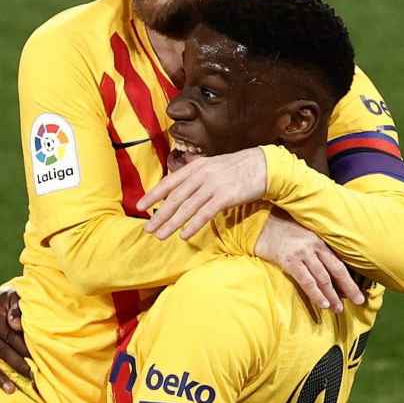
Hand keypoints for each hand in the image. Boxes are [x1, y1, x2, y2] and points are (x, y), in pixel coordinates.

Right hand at [0, 288, 27, 393]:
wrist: (4, 301)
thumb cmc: (14, 301)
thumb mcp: (17, 297)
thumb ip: (17, 307)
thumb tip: (14, 324)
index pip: (8, 335)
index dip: (23, 347)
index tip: (37, 358)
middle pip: (0, 350)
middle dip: (17, 364)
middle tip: (32, 375)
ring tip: (11, 390)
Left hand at [138, 147, 268, 238]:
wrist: (264, 166)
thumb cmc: (236, 169)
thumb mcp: (212, 167)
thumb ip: (194, 177)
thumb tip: (176, 190)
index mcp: (196, 167)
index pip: (168, 182)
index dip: (153, 195)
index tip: (140, 208)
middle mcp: (201, 175)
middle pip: (175, 198)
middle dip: (159, 215)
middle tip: (147, 229)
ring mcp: (213, 185)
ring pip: (187, 208)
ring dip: (171, 224)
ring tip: (160, 236)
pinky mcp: (226, 196)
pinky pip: (205, 214)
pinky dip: (193, 225)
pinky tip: (184, 236)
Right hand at [254, 212, 366, 312]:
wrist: (261, 224)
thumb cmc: (282, 231)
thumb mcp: (304, 235)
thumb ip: (316, 248)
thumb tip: (328, 270)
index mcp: (321, 241)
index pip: (340, 262)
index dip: (349, 278)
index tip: (358, 291)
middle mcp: (315, 246)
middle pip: (337, 270)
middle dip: (349, 288)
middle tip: (359, 301)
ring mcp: (302, 254)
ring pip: (323, 278)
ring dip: (332, 295)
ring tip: (338, 309)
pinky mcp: (289, 261)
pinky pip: (306, 281)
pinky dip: (316, 294)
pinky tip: (323, 304)